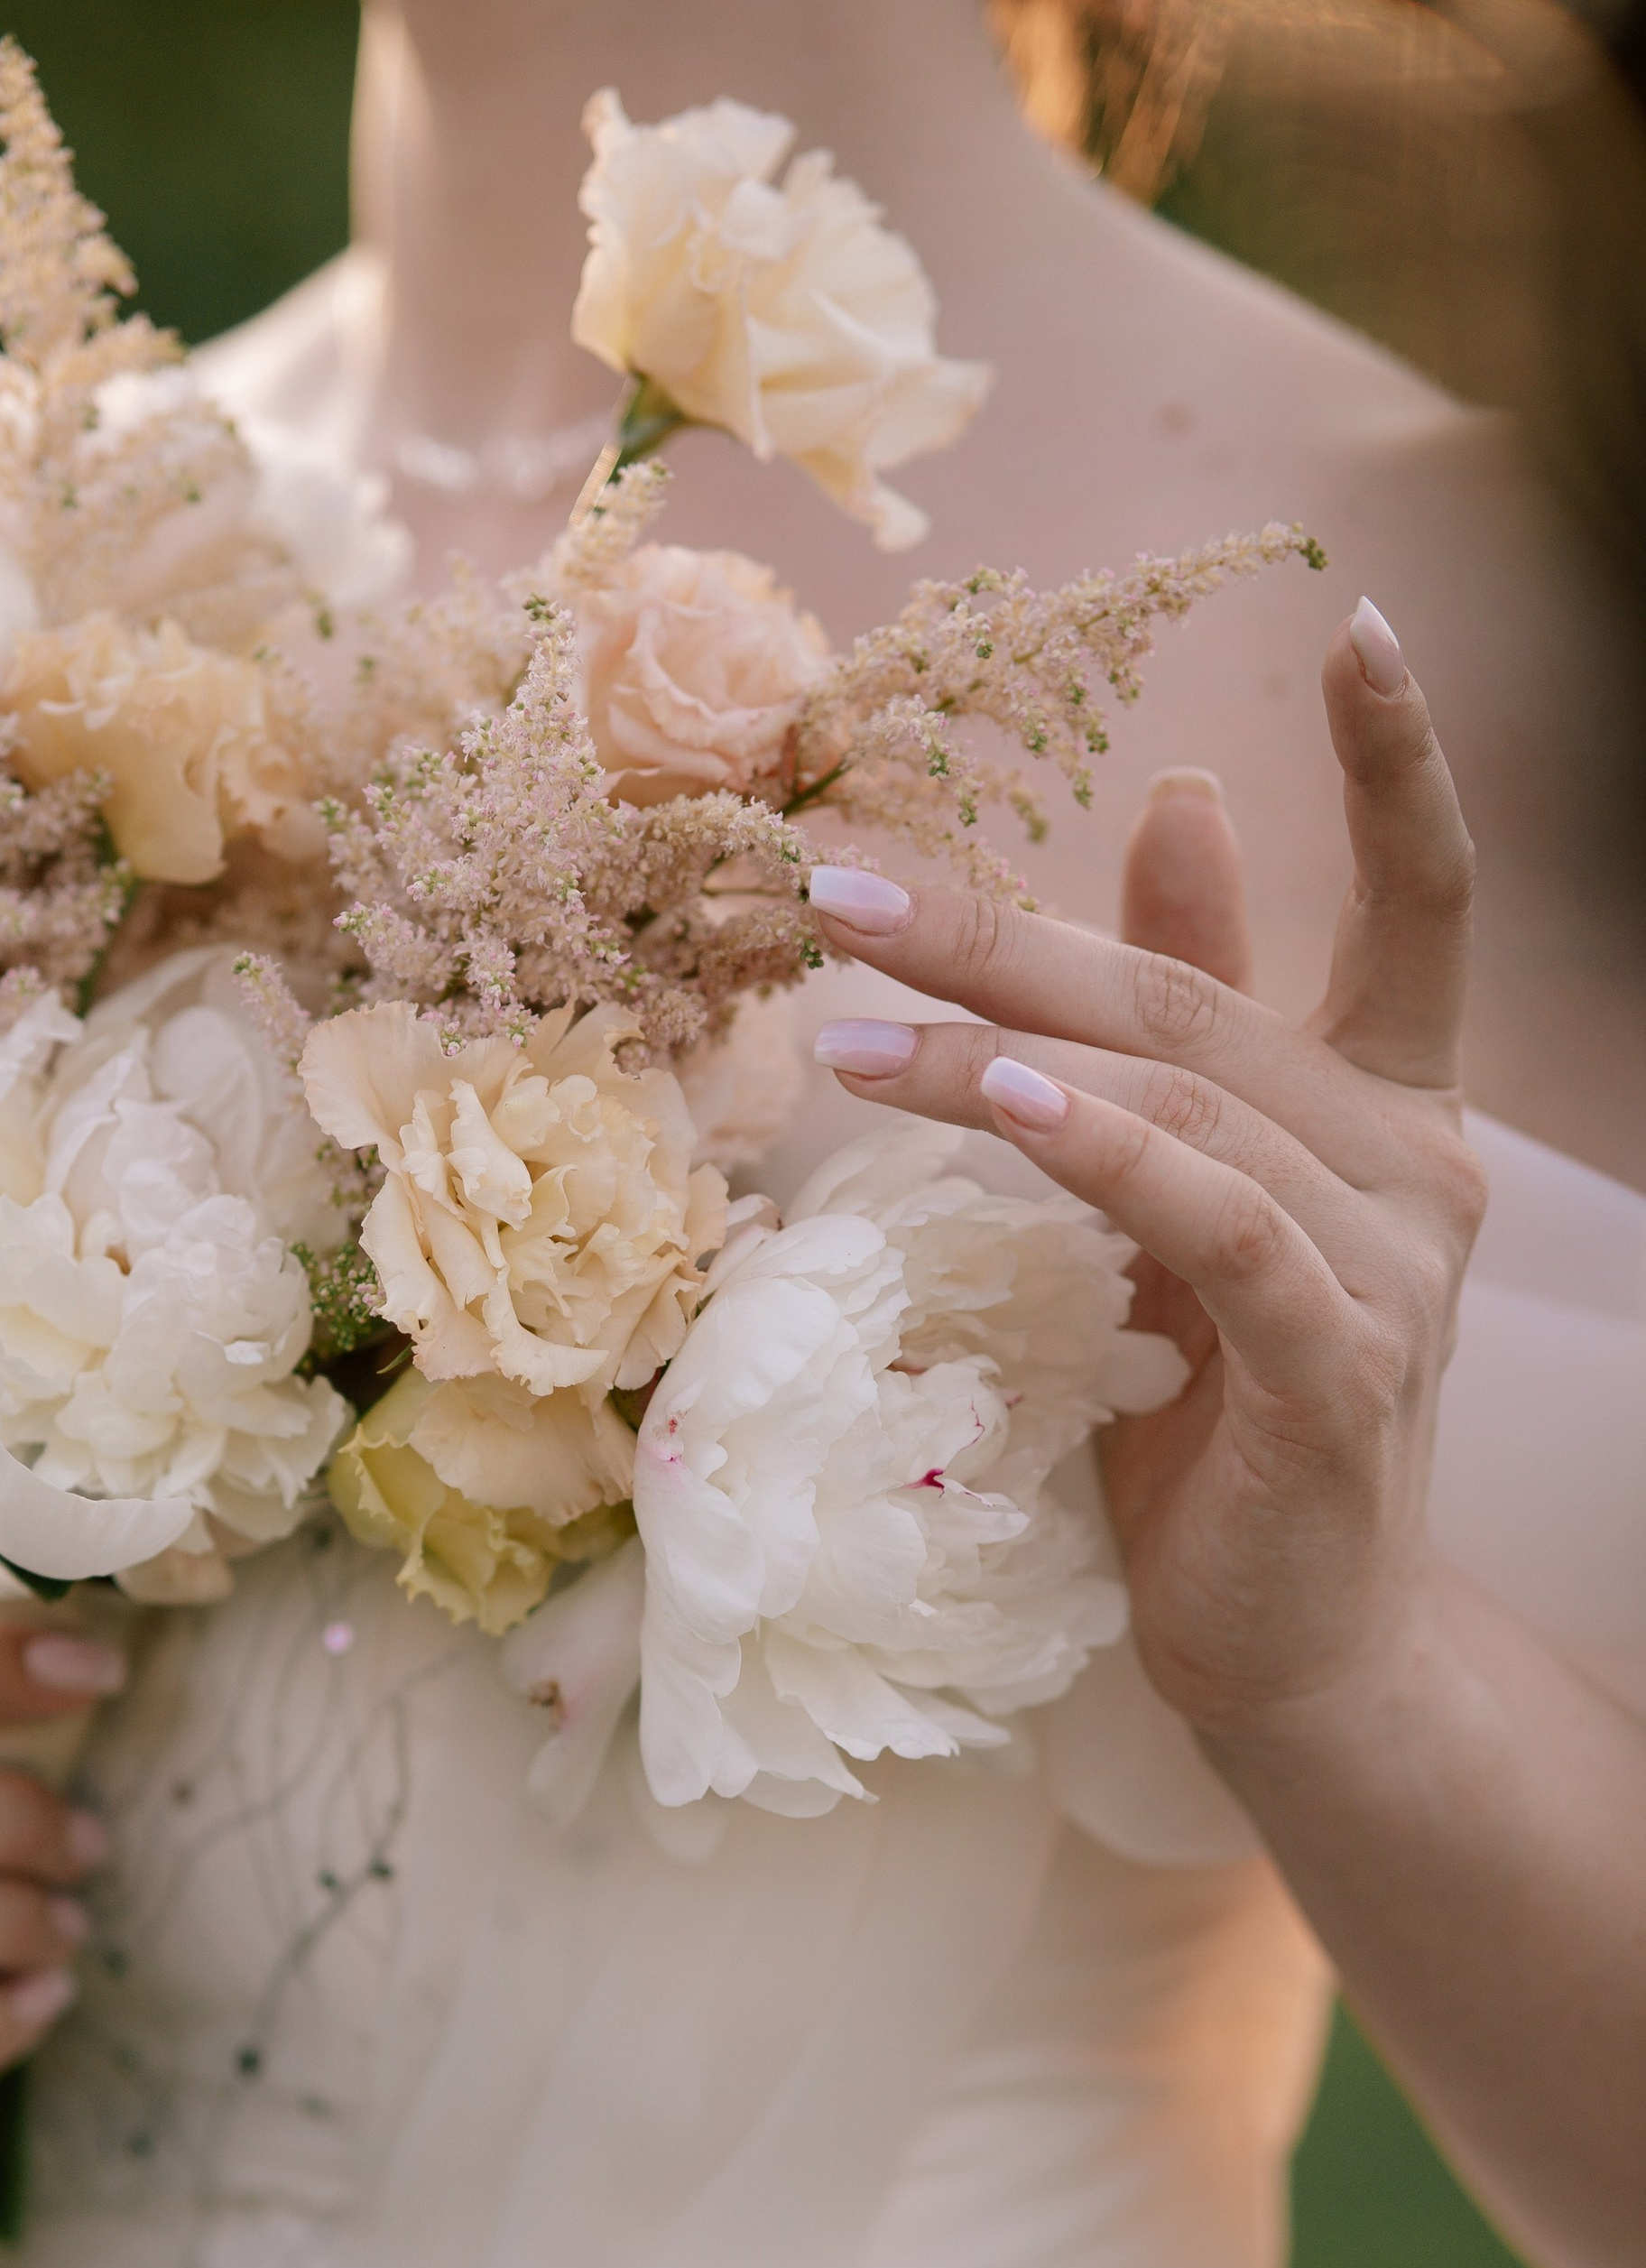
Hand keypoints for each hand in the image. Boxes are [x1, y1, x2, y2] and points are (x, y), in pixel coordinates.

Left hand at [805, 611, 1484, 1749]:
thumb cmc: (1225, 1416)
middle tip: (843, 882)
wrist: (1291, 1643)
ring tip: (849, 1022)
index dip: (1398, 769)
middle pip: (1206, 1002)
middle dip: (1011, 929)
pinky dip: (1103, 1155)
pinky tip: (998, 1102)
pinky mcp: (1334, 1370)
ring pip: (1185, 1106)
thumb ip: (1197, 1012)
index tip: (1358, 625)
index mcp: (1392, 1110)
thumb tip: (1186, 801)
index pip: (1424, 907)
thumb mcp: (1193, 1196)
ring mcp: (1388, 1270)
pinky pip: (1213, 1226)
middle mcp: (1415, 1169)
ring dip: (999, 1050)